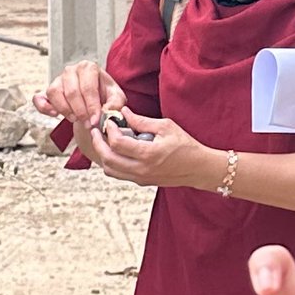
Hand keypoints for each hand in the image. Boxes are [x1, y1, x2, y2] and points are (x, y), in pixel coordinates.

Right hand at [32, 60, 120, 154]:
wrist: (95, 100)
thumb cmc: (106, 96)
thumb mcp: (116, 98)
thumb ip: (115, 104)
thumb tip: (107, 111)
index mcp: (89, 68)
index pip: (88, 88)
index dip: (92, 106)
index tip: (96, 120)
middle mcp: (71, 70)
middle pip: (72, 92)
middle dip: (80, 112)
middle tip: (88, 124)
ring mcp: (58, 79)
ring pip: (55, 94)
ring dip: (65, 110)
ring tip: (76, 119)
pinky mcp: (49, 90)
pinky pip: (40, 98)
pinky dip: (44, 108)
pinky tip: (54, 115)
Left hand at [85, 105, 206, 188]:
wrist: (198, 168)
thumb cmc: (186, 146)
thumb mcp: (166, 127)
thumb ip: (142, 121)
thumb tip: (123, 112)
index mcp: (148, 154)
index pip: (117, 143)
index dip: (109, 130)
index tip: (111, 121)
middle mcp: (142, 169)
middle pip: (107, 159)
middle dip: (98, 143)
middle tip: (96, 131)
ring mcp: (141, 178)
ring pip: (110, 170)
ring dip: (103, 155)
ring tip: (103, 141)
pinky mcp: (142, 182)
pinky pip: (119, 174)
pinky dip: (112, 162)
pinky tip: (115, 150)